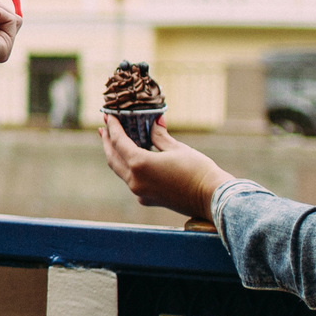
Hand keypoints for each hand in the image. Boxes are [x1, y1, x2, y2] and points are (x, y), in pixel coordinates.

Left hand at [100, 114, 235, 222]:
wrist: (211, 198)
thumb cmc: (197, 170)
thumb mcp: (177, 148)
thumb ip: (159, 136)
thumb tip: (153, 122)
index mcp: (140, 164)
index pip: (119, 142)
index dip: (113, 127)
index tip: (108, 116)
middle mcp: (135, 181)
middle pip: (113, 158)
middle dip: (107, 142)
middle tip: (103, 128)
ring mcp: (139, 193)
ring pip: (120, 171)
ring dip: (116, 155)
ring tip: (113, 142)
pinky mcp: (147, 199)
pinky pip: (131, 180)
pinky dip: (128, 167)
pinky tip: (133, 159)